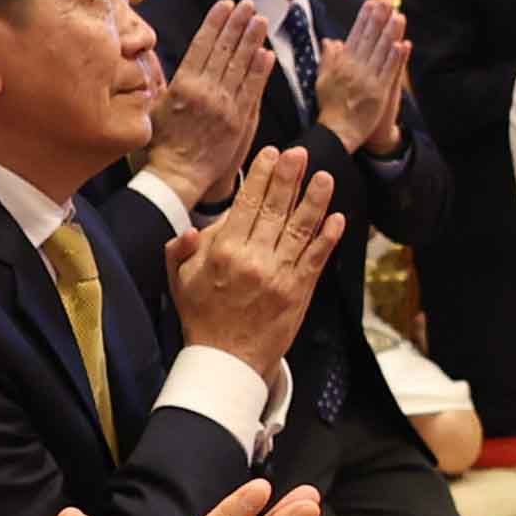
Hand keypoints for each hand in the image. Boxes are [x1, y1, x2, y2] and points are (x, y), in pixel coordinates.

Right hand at [147, 0, 270, 207]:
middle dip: (236, 24)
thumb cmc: (161, 143)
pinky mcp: (238, 121)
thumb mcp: (155, 107)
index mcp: (182, 84)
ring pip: (240, 66)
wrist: (177, 175)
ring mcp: (223, 106)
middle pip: (224, 50)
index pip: (202, 45)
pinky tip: (266, 53)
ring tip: (260, 20)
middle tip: (248, 4)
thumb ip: (167, 85)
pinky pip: (252, 91)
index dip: (215, 22)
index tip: (225, 4)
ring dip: (251, 40)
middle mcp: (204, 91)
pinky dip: (260, 71)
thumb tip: (170, 63)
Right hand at [162, 145, 341, 372]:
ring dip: (315, 201)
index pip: (245, 204)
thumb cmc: (202, 318)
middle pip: (275, 209)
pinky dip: (328, 238)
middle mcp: (253, 260)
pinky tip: (337, 218)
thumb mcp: (179, 282)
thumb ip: (181, 251)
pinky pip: (316, 259)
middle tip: (299, 153)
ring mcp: (279, 276)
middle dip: (289, 178)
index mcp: (223, 253)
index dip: (260, 176)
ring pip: (300, 230)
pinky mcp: (298, 292)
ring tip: (325, 177)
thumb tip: (191, 229)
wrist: (227, 362)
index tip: (270, 154)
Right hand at [313, 2, 406, 154]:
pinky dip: (395, 58)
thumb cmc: (331, 106)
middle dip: (378, 19)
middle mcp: (355, 69)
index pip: (355, 35)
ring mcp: (368, 80)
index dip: (364, 18)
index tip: (371, 3)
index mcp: (342, 64)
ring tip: (398, 16)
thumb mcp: (323, 80)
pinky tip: (402, 45)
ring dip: (390, 33)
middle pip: (369, 39)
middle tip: (386, 1)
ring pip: (381, 52)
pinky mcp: (379, 92)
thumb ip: (328, 58)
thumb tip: (330, 40)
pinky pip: (388, 72)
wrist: (338, 131)